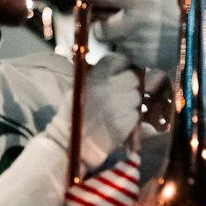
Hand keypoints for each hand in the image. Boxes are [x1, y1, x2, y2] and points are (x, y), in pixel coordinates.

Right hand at [46, 57, 141, 171]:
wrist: (69, 145)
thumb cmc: (72, 117)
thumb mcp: (77, 88)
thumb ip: (95, 75)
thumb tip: (115, 67)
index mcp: (94, 77)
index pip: (119, 60)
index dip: (122, 65)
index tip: (121, 70)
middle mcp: (108, 89)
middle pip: (131, 77)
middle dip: (129, 83)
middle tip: (122, 91)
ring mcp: (118, 106)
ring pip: (136, 96)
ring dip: (131, 101)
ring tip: (118, 108)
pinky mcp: (125, 123)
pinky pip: (136, 113)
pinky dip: (130, 116)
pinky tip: (119, 119)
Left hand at [89, 0, 179, 73]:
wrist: (192, 45)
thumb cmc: (178, 13)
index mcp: (142, 1)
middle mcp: (135, 22)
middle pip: (99, 27)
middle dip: (100, 24)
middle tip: (105, 19)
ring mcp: (134, 43)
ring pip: (110, 40)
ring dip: (115, 36)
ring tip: (129, 31)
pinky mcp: (136, 58)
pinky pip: (122, 52)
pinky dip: (126, 48)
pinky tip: (140, 43)